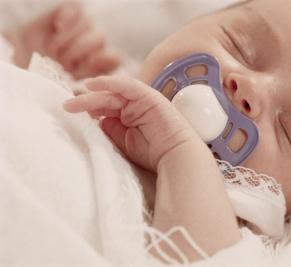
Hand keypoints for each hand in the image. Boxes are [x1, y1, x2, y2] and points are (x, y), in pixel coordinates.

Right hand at [11, 1, 119, 78]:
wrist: (28, 56)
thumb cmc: (49, 73)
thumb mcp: (65, 82)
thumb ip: (81, 82)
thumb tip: (89, 80)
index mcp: (100, 61)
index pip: (114, 57)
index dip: (103, 59)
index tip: (89, 62)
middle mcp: (95, 42)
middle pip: (99, 39)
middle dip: (79, 50)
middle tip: (62, 61)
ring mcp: (84, 26)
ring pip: (87, 25)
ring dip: (68, 39)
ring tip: (54, 50)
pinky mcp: (71, 11)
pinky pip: (76, 11)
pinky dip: (67, 20)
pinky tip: (58, 27)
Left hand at [63, 76, 199, 170]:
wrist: (175, 156)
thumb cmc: (153, 152)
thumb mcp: (124, 141)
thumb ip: (111, 129)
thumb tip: (97, 120)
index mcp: (130, 116)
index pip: (105, 109)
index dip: (88, 109)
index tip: (72, 113)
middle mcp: (135, 105)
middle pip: (106, 100)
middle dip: (85, 102)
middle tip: (67, 106)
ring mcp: (142, 99)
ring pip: (113, 93)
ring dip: (92, 95)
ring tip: (74, 101)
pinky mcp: (148, 95)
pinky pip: (127, 85)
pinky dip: (110, 82)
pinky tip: (93, 84)